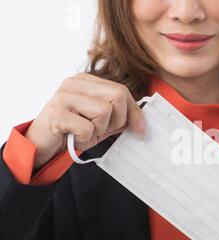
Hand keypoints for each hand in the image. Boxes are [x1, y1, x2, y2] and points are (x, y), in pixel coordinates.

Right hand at [25, 73, 146, 169]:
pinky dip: (85, 139)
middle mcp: (75, 83)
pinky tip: (74, 137)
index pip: (122, 91)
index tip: (140, 129)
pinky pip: (88, 128)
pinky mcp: (57, 113)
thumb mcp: (101, 124)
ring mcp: (64, 96)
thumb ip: (119, 118)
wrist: (42, 144)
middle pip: (118, 96)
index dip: (134, 112)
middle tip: (102, 130)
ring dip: (99, 130)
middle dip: (118, 120)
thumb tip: (141, 123)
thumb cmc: (73, 131)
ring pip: (105, 111)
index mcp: (87, 81)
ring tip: (85, 133)